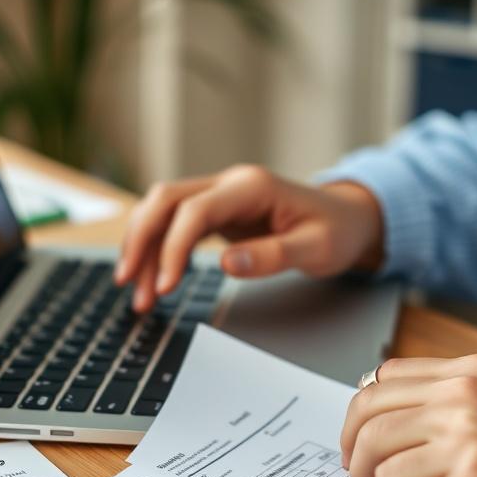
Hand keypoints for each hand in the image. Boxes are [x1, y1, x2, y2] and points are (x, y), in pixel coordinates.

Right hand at [115, 165, 383, 311]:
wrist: (348, 218)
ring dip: (142, 246)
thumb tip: (228, 265)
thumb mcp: (317, 249)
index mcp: (251, 187)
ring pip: (162, 210)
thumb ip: (273, 256)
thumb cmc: (337, 232)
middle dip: (141, 241)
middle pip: (165, 200)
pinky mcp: (216, 212)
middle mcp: (229, 184)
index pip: (194, 210)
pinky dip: (157, 248)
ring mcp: (220, 195)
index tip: (165, 286)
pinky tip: (151, 277)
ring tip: (135, 292)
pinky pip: (174, 224)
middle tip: (128, 285)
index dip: (173, 247)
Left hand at [340, 354, 476, 476]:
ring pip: (386, 474)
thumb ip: (454, 387)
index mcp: (462, 375)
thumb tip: (399, 399)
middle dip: (357, 463)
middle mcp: (456, 403)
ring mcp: (464, 447)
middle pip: (371, 429)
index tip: (359, 443)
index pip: (379, 385)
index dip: (358, 420)